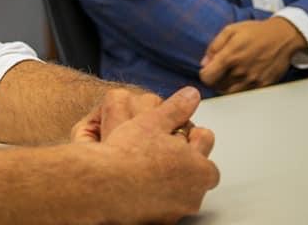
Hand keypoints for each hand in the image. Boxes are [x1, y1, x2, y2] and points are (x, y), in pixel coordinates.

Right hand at [86, 87, 218, 222]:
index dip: (187, 132)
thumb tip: (191, 95)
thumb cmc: (128, 153)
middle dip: (181, 159)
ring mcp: (176, 211)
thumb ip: (176, 108)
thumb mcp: (153, 120)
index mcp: (200, 167)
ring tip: (143, 165)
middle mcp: (194, 194)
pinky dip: (153, 196)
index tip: (170, 129)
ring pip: (179, 190)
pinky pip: (161, 205)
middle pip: (195, 171)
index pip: (205, 142)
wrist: (102, 184)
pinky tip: (135, 184)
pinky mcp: (158, 222)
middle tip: (157, 148)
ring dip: (167, 179)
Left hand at [200, 17, 307, 93]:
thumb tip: (204, 63)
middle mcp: (241, 70)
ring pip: (231, 93)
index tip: (208, 70)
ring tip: (231, 74)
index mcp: (230, 56)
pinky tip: (243, 77)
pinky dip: (241, 88)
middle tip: (220, 71)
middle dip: (215, 80)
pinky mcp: (263, 85)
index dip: (205, 74)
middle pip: (217, 87)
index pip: (207, 77)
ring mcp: (253, 80)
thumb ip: (214, 47)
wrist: (283, 37)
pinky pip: (246, 94)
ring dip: (227, 86)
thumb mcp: (230, 30)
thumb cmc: (256, 32)